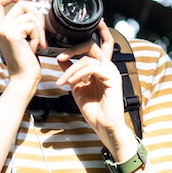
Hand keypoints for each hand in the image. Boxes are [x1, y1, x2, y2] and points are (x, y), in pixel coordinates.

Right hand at [0, 0, 45, 91]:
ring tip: (36, 44)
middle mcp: (0, 27)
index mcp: (0, 28)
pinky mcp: (12, 34)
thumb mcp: (23, 40)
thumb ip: (23, 26)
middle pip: (21, 4)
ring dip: (39, 29)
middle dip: (37, 14)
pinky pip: (32, 25)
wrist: (24, 78)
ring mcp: (4, 30)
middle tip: (40, 32)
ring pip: (30, 14)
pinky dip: (37, 36)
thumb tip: (34, 11)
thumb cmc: (26, 63)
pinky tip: (33, 48)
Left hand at [55, 20, 128, 136]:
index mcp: (99, 67)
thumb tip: (61, 58)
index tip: (58, 57)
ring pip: (87, 58)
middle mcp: (107, 66)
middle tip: (59, 57)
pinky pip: (92, 68)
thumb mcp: (76, 86)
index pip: (87, 48)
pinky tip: (71, 82)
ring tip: (63, 81)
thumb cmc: (93, 109)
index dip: (72, 49)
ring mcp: (111, 71)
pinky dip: (78, 74)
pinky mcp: (113, 77)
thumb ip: (70, 72)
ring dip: (71, 69)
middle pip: (90, 45)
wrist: (104, 126)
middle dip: (72, 49)